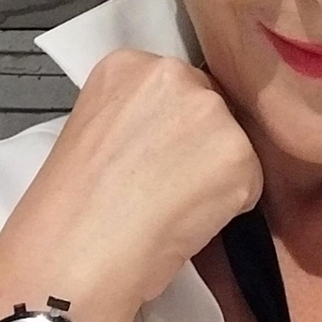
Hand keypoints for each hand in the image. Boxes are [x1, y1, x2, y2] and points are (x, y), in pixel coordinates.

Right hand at [0, 49, 263, 321]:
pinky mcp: (239, 154)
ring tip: (169, 205)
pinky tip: (187, 220)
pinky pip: (250, 182)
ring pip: (234, 144)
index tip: (148, 156)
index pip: (178, 86)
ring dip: (216, 176)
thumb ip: (143, 117)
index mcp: (130, 64)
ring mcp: (210, 112)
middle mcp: (173, 74)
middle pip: (211, 107)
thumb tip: (178, 135)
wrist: (74, 256)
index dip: (170, 128)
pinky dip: (229, 207)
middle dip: (199, 145)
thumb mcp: (96, 131)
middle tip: (161, 184)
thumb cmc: (72, 209)